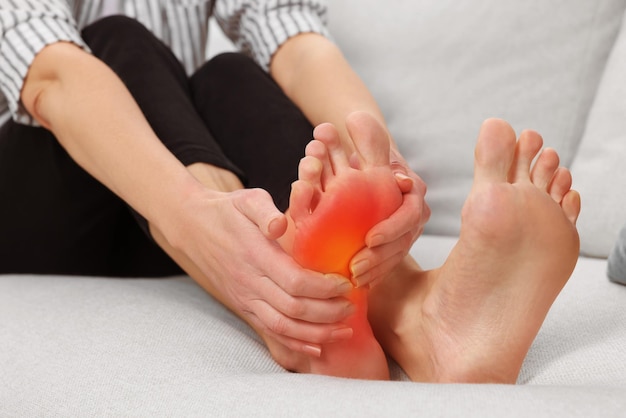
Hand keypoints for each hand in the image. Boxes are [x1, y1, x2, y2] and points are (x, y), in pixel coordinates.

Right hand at [159, 186, 355, 355]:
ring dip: (317, 334)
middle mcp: (250, 281)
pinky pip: (270, 332)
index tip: (346, 284)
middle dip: (328, 313)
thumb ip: (265, 210)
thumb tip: (280, 225)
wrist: (192, 227)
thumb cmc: (228, 210)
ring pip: (283, 327)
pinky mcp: (243, 306)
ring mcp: (245, 297)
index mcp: (256, 254)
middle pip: (294, 309)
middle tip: (352, 307)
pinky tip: (317, 348)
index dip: (325, 288)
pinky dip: (295, 344)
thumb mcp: (247, 199)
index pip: (295, 281)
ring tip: (344, 330)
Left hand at [349, 148, 430, 286]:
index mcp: (413, 191)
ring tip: (353, 278)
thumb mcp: (368, 147)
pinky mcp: (398, 244)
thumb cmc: (369, 158)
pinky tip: (359, 284)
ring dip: (376, 269)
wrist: (373, 172)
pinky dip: (375, 273)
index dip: (390, 228)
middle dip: (380, 256)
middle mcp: (415, 213)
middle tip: (355, 267)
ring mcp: (409, 231)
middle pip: (403, 240)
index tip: (368, 238)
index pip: (408, 213)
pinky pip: (390, 263)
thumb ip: (365, 137)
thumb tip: (354, 119)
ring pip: (396, 255)